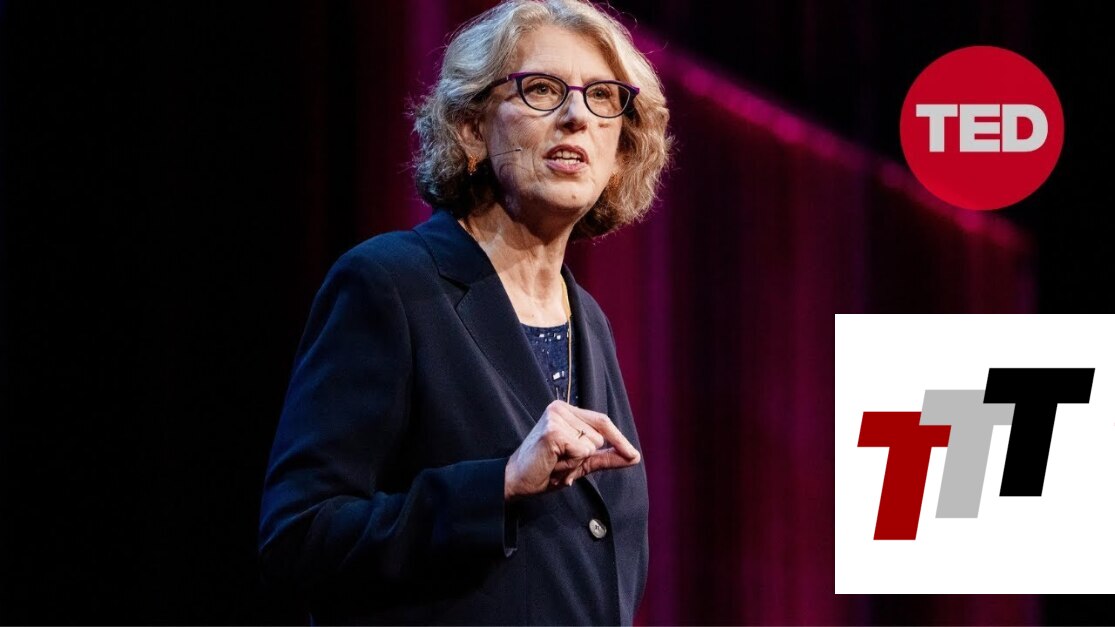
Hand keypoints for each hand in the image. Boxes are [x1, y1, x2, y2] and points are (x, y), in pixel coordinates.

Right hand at [504, 400, 640, 499]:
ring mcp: (555, 418)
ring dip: (576, 462)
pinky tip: (552, 464)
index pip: (602, 421)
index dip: (619, 439)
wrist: (516, 482)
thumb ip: (605, 457)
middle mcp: (560, 409)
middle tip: (560, 461)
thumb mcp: (580, 463)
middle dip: (584, 457)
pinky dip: (570, 464)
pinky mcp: (552, 432)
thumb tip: (634, 456)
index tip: (633, 455)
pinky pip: (581, 452)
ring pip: (591, 445)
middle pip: (599, 436)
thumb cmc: (545, 470)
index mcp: (567, 411)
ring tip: (555, 463)